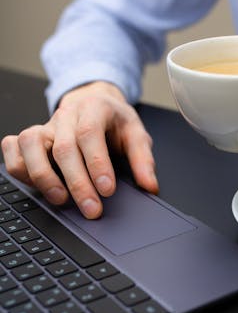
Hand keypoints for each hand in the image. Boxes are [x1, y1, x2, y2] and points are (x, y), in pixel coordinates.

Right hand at [1, 81, 157, 217]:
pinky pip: (12, 148)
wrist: (95, 102)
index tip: (107, 190)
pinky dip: (19, 167)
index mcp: (94, 108)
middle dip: (77, 183)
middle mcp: (65, 115)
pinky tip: (37, 185)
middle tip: (92, 209)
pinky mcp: (31, 137)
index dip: (97, 164)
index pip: (89, 134)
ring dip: (43, 176)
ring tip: (62, 200)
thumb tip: (149, 186)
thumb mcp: (136, 133)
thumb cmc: (114, 121)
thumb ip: (143, 159)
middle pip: (63, 148)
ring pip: (30, 145)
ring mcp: (45, 125)